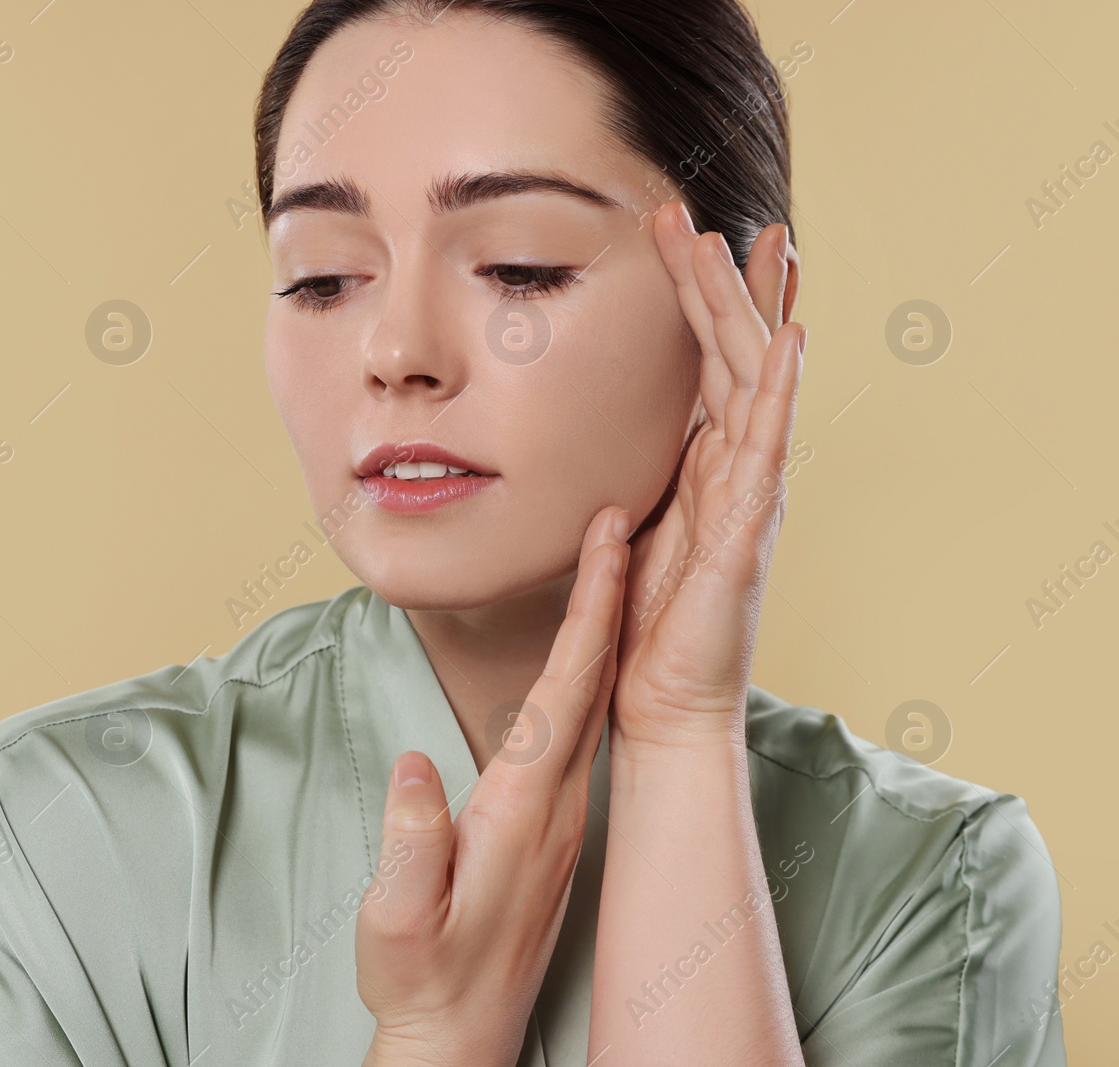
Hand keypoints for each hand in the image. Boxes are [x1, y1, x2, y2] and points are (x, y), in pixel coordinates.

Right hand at [356, 505, 629, 1066]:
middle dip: (610, 596)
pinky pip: (575, 732)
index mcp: (522, 809)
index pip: (567, 688)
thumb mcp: (396, 917)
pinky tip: (580, 660)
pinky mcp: (547, 832)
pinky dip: (584, 677)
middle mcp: (555, 805)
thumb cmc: (421, 977)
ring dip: (602, 632)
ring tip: (608, 567)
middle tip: (620, 520)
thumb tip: (415, 764)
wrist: (458, 1037)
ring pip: (590, 704)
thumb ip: (410, 842)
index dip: (591, 610)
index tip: (608, 540)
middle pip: (593, 681)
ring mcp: (558, 819)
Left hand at [611, 200, 804, 749]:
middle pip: (732, 355)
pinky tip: (788, 339)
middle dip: (717, 283)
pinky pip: (767, 447)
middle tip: (701, 213)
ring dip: (746, 311)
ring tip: (744, 242)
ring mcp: (750, 495)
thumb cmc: (644, 624)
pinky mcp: (749, 530)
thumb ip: (626, 478)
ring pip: (753, 382)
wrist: (661, 701)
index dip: (700, 302)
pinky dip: (778, 390)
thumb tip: (597, 434)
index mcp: (703, 466)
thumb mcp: (626, 529)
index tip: (689, 239)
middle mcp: (735, 470)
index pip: (706, 365)